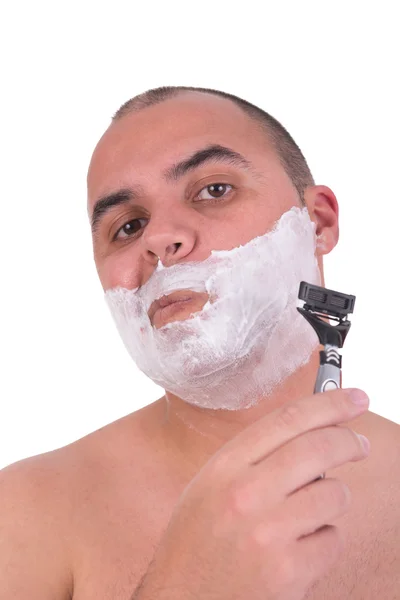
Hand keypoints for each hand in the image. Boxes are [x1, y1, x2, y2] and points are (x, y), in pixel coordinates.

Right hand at [136, 388, 369, 599]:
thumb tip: (311, 433)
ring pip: (333, 494)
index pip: (288, 419)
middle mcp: (246, 494)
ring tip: (308, 514)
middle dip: (350, 441)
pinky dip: (323, 542)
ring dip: (331, 500)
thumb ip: (254, 459)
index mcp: (225, 467)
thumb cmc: (197, 541)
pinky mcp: (288, 572)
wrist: (181, 599)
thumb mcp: (211, 486)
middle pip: (319, 447)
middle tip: (360, 445)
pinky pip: (332, 540)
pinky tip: (298, 549)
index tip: (354, 398)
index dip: (329, 403)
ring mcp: (268, 534)